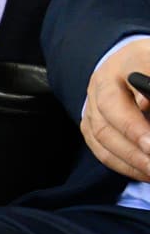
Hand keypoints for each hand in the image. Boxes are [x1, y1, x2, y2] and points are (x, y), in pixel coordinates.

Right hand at [80, 40, 149, 179]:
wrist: (126, 69)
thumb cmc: (149, 68)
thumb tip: (147, 102)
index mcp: (127, 61)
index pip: (133, 71)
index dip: (141, 97)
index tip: (149, 107)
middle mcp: (102, 83)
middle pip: (110, 110)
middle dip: (134, 135)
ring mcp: (91, 106)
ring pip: (102, 135)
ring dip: (131, 157)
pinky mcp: (88, 126)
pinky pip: (101, 150)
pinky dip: (123, 165)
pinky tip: (144, 173)